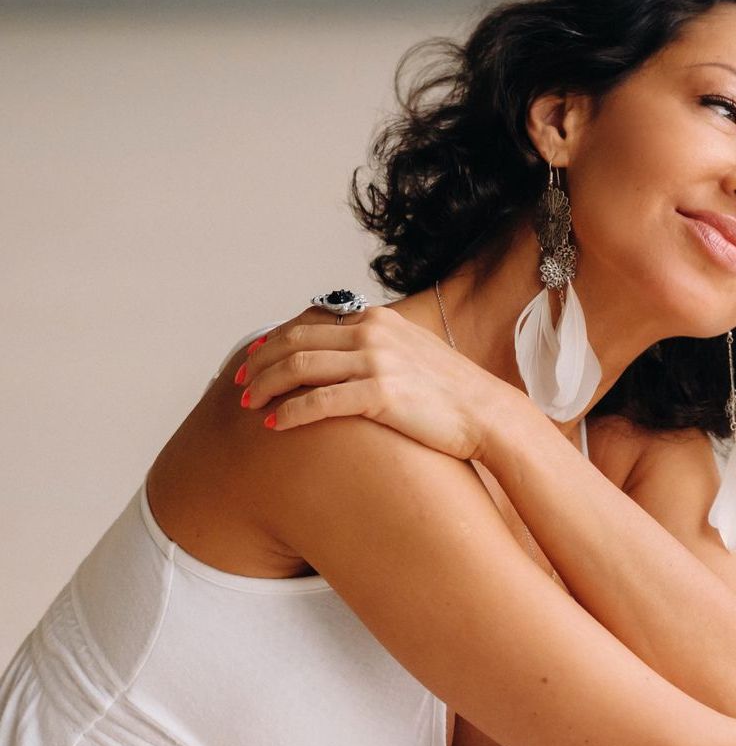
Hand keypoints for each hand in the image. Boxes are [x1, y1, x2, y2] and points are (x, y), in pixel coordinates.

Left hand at [234, 303, 520, 463]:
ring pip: (299, 368)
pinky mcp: (381, 394)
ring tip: (248, 407)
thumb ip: (378, 347)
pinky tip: (275, 426)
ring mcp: (377, 362)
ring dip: (266, 387)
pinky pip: (320, 401)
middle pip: (294, 342)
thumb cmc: (451, 393)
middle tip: (237, 386)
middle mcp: (373, 334)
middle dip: (258, 364)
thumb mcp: (412, 353)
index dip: (272, 343)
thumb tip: (344, 355)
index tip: (251, 361)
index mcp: (377, 320)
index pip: (308, 324)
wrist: (487, 414)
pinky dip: (291, 412)